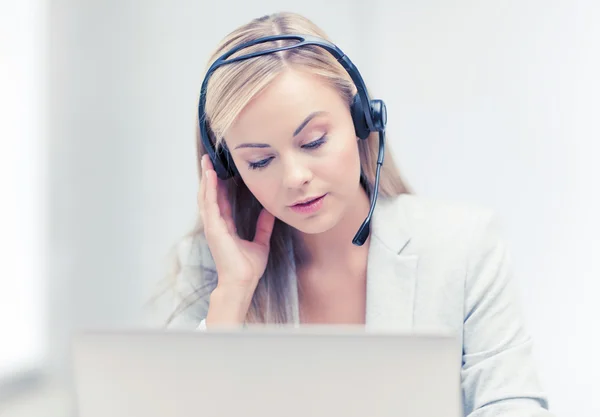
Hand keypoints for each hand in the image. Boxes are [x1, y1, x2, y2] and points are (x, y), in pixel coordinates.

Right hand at [198, 154, 274, 294]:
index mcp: (225, 227)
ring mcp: (212, 226)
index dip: (218, 186)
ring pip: (206, 196)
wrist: (242, 283)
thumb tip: (270, 211)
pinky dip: (209, 188)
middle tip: (208, 159)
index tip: (219, 170)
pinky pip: (209, 204)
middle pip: (209, 195)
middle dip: (208, 177)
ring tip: (206, 161)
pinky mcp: (213, 228)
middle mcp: (216, 225)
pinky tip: (210, 175)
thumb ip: (263, 226)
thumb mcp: (260, 242)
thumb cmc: (248, 268)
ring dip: (205, 178)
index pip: (220, 201)